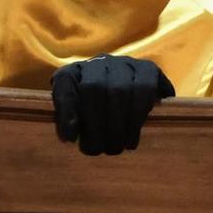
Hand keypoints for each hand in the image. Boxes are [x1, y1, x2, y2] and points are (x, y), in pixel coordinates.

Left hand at [51, 55, 174, 155]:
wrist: (130, 93)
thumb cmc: (96, 112)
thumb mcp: (77, 115)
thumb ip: (69, 121)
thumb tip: (69, 137)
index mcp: (74, 71)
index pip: (64, 81)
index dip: (66, 109)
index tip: (70, 138)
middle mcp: (97, 62)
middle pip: (93, 88)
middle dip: (95, 125)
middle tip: (98, 150)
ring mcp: (123, 63)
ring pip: (120, 91)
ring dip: (118, 125)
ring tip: (117, 147)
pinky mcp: (147, 69)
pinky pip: (144, 90)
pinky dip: (137, 117)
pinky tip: (132, 138)